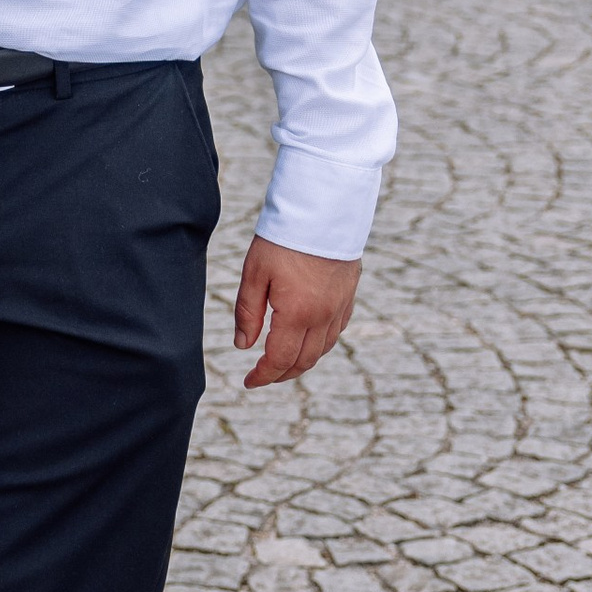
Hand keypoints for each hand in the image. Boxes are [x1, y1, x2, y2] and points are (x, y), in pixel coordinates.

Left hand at [234, 239, 360, 388]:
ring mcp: (339, 306)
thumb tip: (243, 346)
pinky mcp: (348, 295)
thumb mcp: (254, 273)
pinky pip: (336, 331)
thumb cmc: (283, 238)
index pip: (280, 360)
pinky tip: (308, 339)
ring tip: (283, 362)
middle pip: (304, 361)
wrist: (324, 209)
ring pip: (323, 349)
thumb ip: (247, 313)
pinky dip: (321, 343)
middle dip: (282, 374)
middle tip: (263, 376)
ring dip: (302, 362)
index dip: (263, 376)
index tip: (249, 382)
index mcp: (297, 313)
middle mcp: (323, 316)